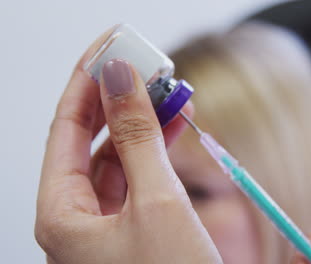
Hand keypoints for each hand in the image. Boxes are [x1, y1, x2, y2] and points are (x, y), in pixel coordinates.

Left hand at [35, 26, 221, 263]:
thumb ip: (137, 137)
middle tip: (145, 66)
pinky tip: (173, 128)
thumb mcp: (156, 202)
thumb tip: (121, 80)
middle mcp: (78, 220)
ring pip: (119, 158)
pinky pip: (139, 179)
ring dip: (145, 123)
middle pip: (92, 141)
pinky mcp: (135, 231)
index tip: (110, 49)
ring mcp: (107, 227)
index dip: (88, 82)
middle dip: (120, 100)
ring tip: (169, 92)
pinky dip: (157, 151)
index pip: (68, 128)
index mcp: (63, 216)